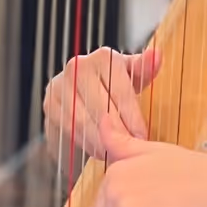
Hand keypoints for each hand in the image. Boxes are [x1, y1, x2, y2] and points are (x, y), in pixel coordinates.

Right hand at [42, 44, 161, 159]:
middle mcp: (79, 67)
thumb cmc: (111, 85)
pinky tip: (97, 149)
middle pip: (101, 107)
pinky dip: (84, 141)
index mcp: (104, 57)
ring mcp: (61, 84)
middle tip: (128, 149)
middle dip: (117, 132)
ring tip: (113, 152)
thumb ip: (144, 69)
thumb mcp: (131, 76)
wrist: (81, 92)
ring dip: (100, 140)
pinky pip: (68, 128)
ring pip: (83, 120)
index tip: (142, 136)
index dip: (132, 117)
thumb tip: (156, 55)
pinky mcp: (50, 103)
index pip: (120, 91)